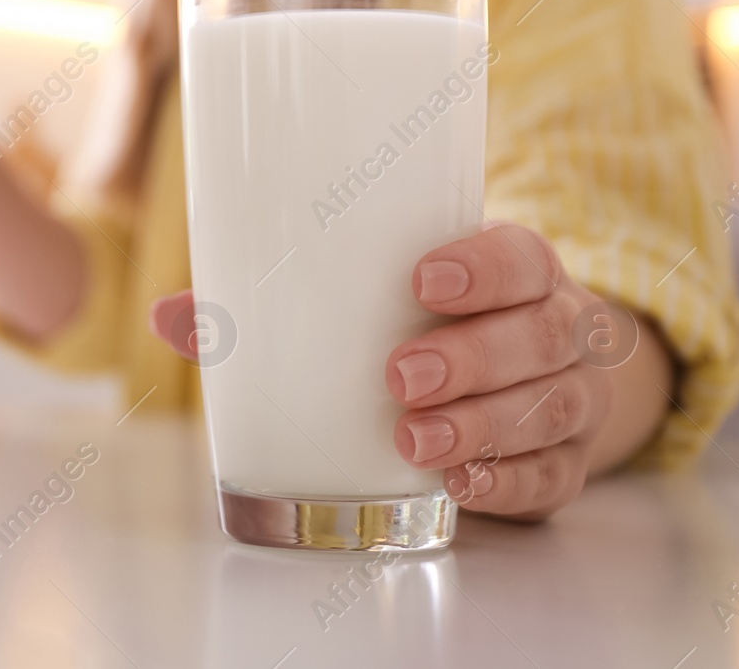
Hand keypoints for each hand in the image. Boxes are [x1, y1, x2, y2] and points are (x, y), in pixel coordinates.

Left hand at [148, 223, 616, 521]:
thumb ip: (275, 306)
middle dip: (470, 356)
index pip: (523, 256)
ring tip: (414, 439)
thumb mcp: (377, 299)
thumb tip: (170, 316)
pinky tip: (459, 483)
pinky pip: (550, 476)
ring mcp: (568, 398)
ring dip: (482, 425)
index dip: (485, 267)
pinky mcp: (561, 463)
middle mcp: (556, 328)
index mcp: (516, 271)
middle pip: (538, 335)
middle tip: (399, 377)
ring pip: (547, 407)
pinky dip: (505, 483)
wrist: (531, 373)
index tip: (424, 279)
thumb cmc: (429, 321)